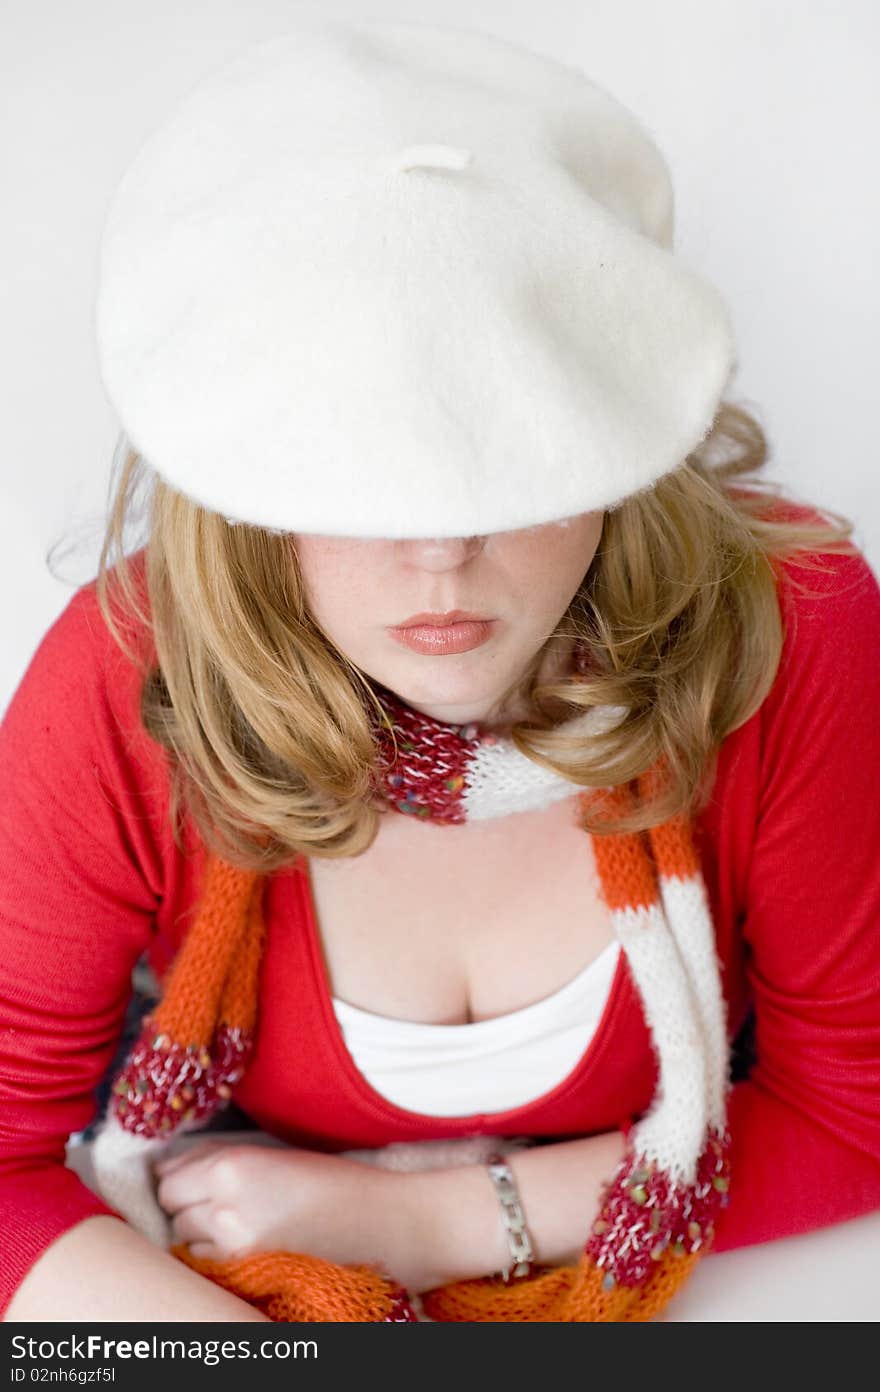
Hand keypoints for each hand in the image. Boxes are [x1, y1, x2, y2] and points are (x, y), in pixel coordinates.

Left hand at [152, 1138, 429, 1287]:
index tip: (192, 1181)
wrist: (388, 1224)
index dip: (181, 1179)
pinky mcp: (249, 1275)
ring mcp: (235, 1246)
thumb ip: (224, 1157)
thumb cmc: (340, 1182)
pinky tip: (247, 1246)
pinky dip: (217, 1257)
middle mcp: (225, 1206)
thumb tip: (177, 1166)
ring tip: (240, 1224)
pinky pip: (208, 1266)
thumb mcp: (279, 1154)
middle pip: (173, 1211)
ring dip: (201, 1233)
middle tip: (222, 1201)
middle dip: (190, 1206)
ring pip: (186, 1241)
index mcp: (233, 1166)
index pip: (169, 1179)